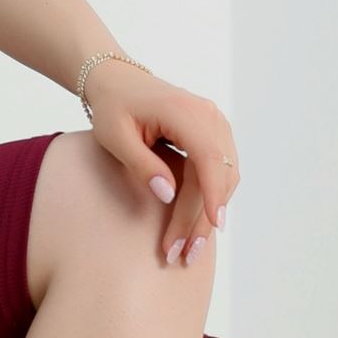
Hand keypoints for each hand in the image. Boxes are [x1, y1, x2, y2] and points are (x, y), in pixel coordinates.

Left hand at [83, 57, 238, 263]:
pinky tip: (196, 225)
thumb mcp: (115, 136)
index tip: (214, 225)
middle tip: (184, 254)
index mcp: (185, 111)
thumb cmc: (113, 107)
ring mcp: (215, 124)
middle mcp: (209, 116)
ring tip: (189, 248)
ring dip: (209, 214)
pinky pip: (220, 171)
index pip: (209, 158)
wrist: (118, 83)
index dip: (214, 194)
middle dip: (203, 218)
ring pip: (225, 177)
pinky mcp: (213, 135)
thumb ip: (142, 164)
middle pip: (218, 174)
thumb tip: (168, 195)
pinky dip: (210, 199)